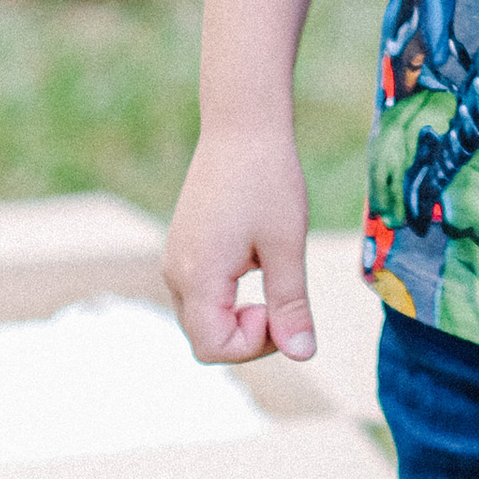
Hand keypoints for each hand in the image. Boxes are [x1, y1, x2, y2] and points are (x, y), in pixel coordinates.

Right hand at [165, 121, 314, 364]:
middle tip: (284, 296)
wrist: (242, 123)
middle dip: (249, 334)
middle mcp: (175, 273)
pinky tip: (256, 261)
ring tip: (272, 273)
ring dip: (239, 315)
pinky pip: (201, 292)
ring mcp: (175, 258)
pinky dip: (229, 296)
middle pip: (205, 338)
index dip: (255, 345)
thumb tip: (302, 355)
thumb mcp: (287, 246)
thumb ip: (291, 305)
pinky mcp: (183, 246)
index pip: (213, 349)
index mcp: (197, 277)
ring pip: (202, 317)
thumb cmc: (268, 179)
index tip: (282, 308)